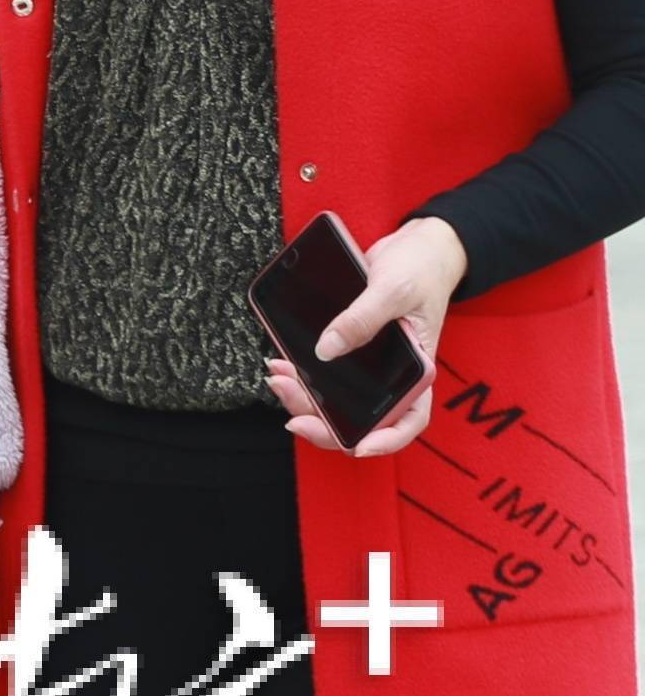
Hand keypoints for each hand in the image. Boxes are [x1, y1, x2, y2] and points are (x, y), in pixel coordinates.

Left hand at [269, 214, 464, 455]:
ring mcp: (371, 365)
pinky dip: (302, 374)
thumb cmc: (419, 269)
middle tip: (287, 400)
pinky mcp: (351, 348)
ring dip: (305, 397)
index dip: (385, 442)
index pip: (409, 421)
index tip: (356, 449)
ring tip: (276, 376)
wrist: (417, 246)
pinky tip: (281, 363)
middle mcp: (393, 376)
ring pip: (336, 399)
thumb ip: (362, 318)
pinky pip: (325, 372)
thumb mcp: (392, 289)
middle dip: (321, 418)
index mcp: (418, 372)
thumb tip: (325, 350)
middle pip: (360, 417)